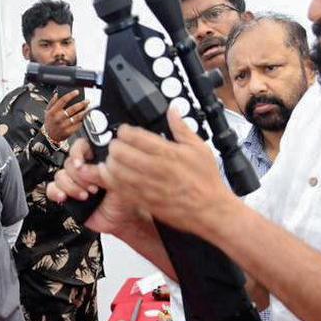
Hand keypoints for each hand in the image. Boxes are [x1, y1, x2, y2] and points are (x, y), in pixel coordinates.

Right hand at [43, 90, 88, 142]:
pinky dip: (82, 121)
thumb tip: (57, 94)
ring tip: (88, 108)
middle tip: (87, 101)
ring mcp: (64, 125)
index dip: (71, 95)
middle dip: (82, 104)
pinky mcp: (68, 132)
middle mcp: (58, 118)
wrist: (49, 136)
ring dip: (84, 112)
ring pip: (77, 117)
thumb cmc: (50, 123)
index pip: (63, 100)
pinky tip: (85, 117)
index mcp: (53, 111)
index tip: (77, 92)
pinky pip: (78, 125)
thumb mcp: (47, 111)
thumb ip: (52, 102)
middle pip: (73, 108)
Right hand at [47, 137, 150, 236]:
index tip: (80, 163)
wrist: (123, 220)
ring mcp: (74, 182)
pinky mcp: (67, 196)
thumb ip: (100, 172)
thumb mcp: (118, 181)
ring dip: (70, 186)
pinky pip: (51, 189)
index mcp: (97, 159)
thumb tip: (82, 168)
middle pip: (68, 162)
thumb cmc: (126, 199)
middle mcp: (84, 169)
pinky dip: (55, 192)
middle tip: (93, 188)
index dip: (77, 152)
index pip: (81, 146)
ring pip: (59, 176)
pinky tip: (64, 197)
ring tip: (85, 196)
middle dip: (79, 177)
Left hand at [101, 108, 236, 237]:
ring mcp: (147, 186)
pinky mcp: (144, 200)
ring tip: (112, 157)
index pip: (136, 137)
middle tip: (117, 143)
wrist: (210, 209)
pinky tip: (110, 174)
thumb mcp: (200, 148)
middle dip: (115, 144)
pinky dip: (110, 179)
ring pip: (117, 170)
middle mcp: (155, 169)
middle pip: (121, 152)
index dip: (125, 131)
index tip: (124, 130)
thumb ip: (182, 128)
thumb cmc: (206, 181)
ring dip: (110, 161)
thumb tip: (173, 111)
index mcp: (168, 153)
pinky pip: (119, 188)